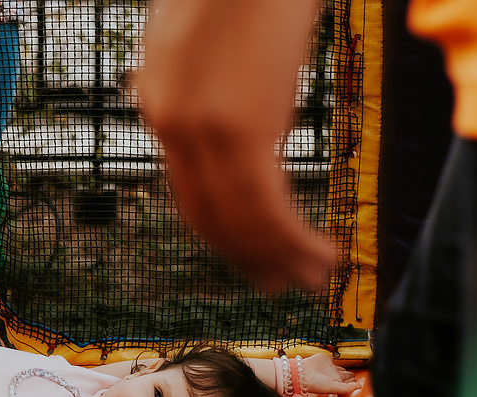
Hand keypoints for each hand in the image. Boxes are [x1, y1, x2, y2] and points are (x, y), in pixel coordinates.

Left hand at [134, 0, 334, 290]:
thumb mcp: (197, 33)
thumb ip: (201, 81)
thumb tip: (226, 118)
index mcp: (157, 102)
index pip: (186, 189)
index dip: (220, 230)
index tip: (249, 252)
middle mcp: (170, 124)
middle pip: (206, 215)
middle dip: (245, 256)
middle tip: (276, 283)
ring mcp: (200, 129)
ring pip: (237, 221)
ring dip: (276, 258)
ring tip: (308, 279)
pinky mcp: (239, 127)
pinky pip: (263, 206)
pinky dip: (291, 241)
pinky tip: (319, 256)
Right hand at [298, 353, 359, 395]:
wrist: (303, 373)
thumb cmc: (314, 384)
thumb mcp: (334, 388)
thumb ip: (348, 387)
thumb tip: (360, 386)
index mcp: (336, 383)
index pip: (348, 382)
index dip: (354, 382)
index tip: (358, 382)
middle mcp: (333, 375)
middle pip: (345, 375)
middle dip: (350, 376)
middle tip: (355, 377)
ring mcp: (330, 366)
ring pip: (340, 367)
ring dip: (345, 369)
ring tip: (349, 372)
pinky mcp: (326, 358)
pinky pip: (334, 359)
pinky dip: (337, 360)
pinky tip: (339, 361)